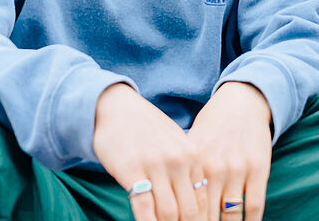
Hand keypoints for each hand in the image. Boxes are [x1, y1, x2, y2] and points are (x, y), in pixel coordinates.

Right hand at [93, 83, 203, 220]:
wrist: (116, 107)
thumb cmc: (147, 130)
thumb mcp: (175, 144)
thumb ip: (187, 171)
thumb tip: (195, 206)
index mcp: (193, 156)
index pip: (202, 201)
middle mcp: (178, 161)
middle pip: (189, 211)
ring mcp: (155, 165)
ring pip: (168, 213)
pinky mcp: (131, 170)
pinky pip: (143, 208)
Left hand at [187, 82, 273, 220]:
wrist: (242, 102)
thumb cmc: (212, 126)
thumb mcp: (190, 145)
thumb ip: (182, 172)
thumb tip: (164, 198)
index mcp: (193, 164)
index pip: (185, 206)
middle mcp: (213, 168)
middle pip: (205, 215)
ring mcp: (237, 170)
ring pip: (230, 216)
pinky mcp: (258, 169)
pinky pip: (254, 206)